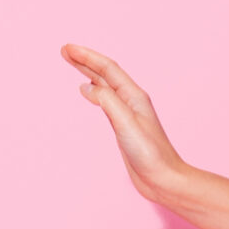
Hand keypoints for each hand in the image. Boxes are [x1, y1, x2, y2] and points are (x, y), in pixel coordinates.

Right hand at [60, 41, 228, 228]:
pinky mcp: (123, 127)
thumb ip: (107, 101)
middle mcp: (132, 101)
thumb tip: (86, 87)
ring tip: (72, 62)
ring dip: (88, 72)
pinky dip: (94, 91)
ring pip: (104, 86)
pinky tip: (88, 91)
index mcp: (134, 96)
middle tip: (65, 50)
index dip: (86, 56)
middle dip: (84, 60)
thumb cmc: (149, 154)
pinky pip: (105, 101)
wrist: (163, 179)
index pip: (107, 69)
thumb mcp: (125, 123)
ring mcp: (127, 114)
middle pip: (105, 73)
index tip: (66, 48)